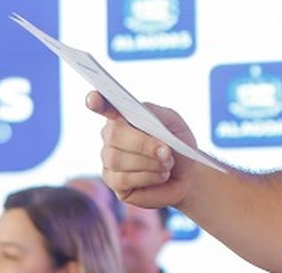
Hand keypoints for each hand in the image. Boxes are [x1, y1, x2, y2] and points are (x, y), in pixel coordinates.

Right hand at [86, 90, 197, 208]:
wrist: (188, 175)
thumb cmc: (178, 145)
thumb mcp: (174, 123)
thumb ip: (156, 113)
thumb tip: (140, 113)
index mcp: (123, 116)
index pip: (104, 106)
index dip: (97, 102)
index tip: (93, 98)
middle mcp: (111, 137)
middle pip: (114, 135)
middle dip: (143, 144)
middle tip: (166, 151)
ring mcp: (109, 160)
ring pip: (117, 159)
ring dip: (149, 162)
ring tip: (167, 164)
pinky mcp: (114, 182)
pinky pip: (122, 179)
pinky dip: (147, 177)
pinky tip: (160, 176)